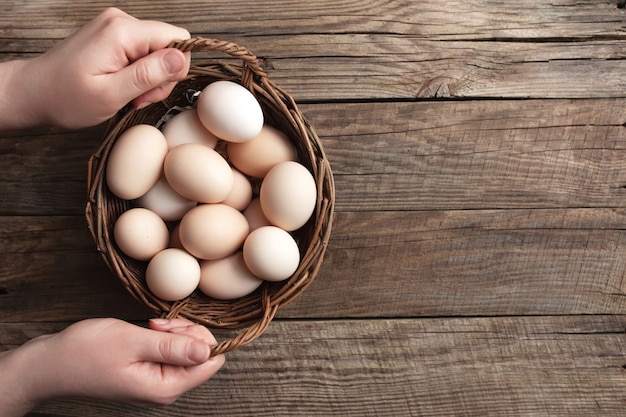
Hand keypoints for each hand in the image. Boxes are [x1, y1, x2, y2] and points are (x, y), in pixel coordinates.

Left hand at [0, 7, 190, 128]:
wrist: (35, 92)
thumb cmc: (65, 97)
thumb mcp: (110, 94)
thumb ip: (148, 75)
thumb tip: (180, 59)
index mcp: (122, 32)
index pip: (177, 39)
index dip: (174, 69)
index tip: (151, 89)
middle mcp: (121, 21)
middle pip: (170, 46)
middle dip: (161, 77)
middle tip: (138, 97)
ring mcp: (117, 27)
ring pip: (159, 52)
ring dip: (150, 79)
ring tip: (128, 94)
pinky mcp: (114, 36)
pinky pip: (144, 52)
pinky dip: (139, 74)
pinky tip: (123, 86)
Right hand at [0, 318, 224, 415]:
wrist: (51, 364)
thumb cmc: (86, 352)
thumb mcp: (133, 342)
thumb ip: (173, 347)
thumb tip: (208, 351)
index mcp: (165, 388)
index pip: (211, 362)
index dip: (200, 338)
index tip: (174, 328)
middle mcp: (165, 390)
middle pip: (201, 354)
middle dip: (184, 332)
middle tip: (157, 325)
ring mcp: (156, 382)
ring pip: (186, 350)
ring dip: (172, 332)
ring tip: (149, 327)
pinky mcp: (148, 373)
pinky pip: (170, 352)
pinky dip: (162, 336)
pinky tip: (146, 331)